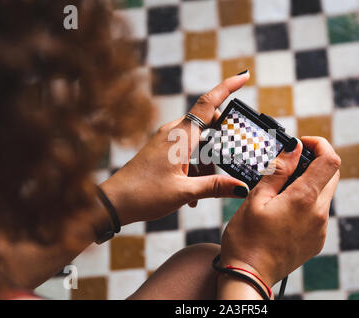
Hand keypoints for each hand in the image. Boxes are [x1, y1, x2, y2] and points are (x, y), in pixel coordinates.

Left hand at [100, 72, 250, 224]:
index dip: (227, 87)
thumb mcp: (184, 192)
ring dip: (207, 160)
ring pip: (198, 140)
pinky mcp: (161, 149)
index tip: (244, 75)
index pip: (208, 104)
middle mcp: (173, 132)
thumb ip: (215, 186)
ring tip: (206, 188)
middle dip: (222, 138)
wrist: (114, 202)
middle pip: (207, 122)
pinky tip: (193, 193)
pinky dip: (195, 166)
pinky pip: (186, 150)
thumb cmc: (144, 194)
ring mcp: (166, 140)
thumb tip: (242, 187)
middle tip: (233, 155)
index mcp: (180, 136)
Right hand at [220, 137, 340, 287]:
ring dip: (309, 183)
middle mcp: (319, 214)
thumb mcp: (256, 198)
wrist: (250, 276)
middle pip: (331, 175)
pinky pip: (318, 212)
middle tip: (289, 164)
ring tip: (281, 189)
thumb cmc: (247, 239)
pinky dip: (307, 202)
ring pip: (325, 193)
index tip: (301, 144)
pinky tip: (284, 209)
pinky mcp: (317, 240)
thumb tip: (294, 148)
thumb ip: (279, 171)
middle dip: (314, 162)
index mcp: (304, 199)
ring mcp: (320, 229)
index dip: (319, 144)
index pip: (330, 160)